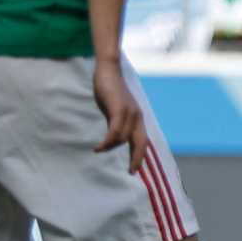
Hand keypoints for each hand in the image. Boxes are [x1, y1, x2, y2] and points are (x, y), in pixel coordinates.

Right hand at [93, 58, 150, 174]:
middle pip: (141, 143)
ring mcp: (129, 112)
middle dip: (136, 158)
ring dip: (110, 147)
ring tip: (99, 149)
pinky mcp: (119, 109)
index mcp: (137, 117)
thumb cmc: (109, 89)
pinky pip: (114, 132)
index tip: (134, 169)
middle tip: (131, 171)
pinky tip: (98, 147)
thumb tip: (113, 138)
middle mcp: (137, 116)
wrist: (108, 70)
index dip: (139, 155)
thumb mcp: (114, 109)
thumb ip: (116, 122)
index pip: (143, 140)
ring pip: (123, 139)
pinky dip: (107, 142)